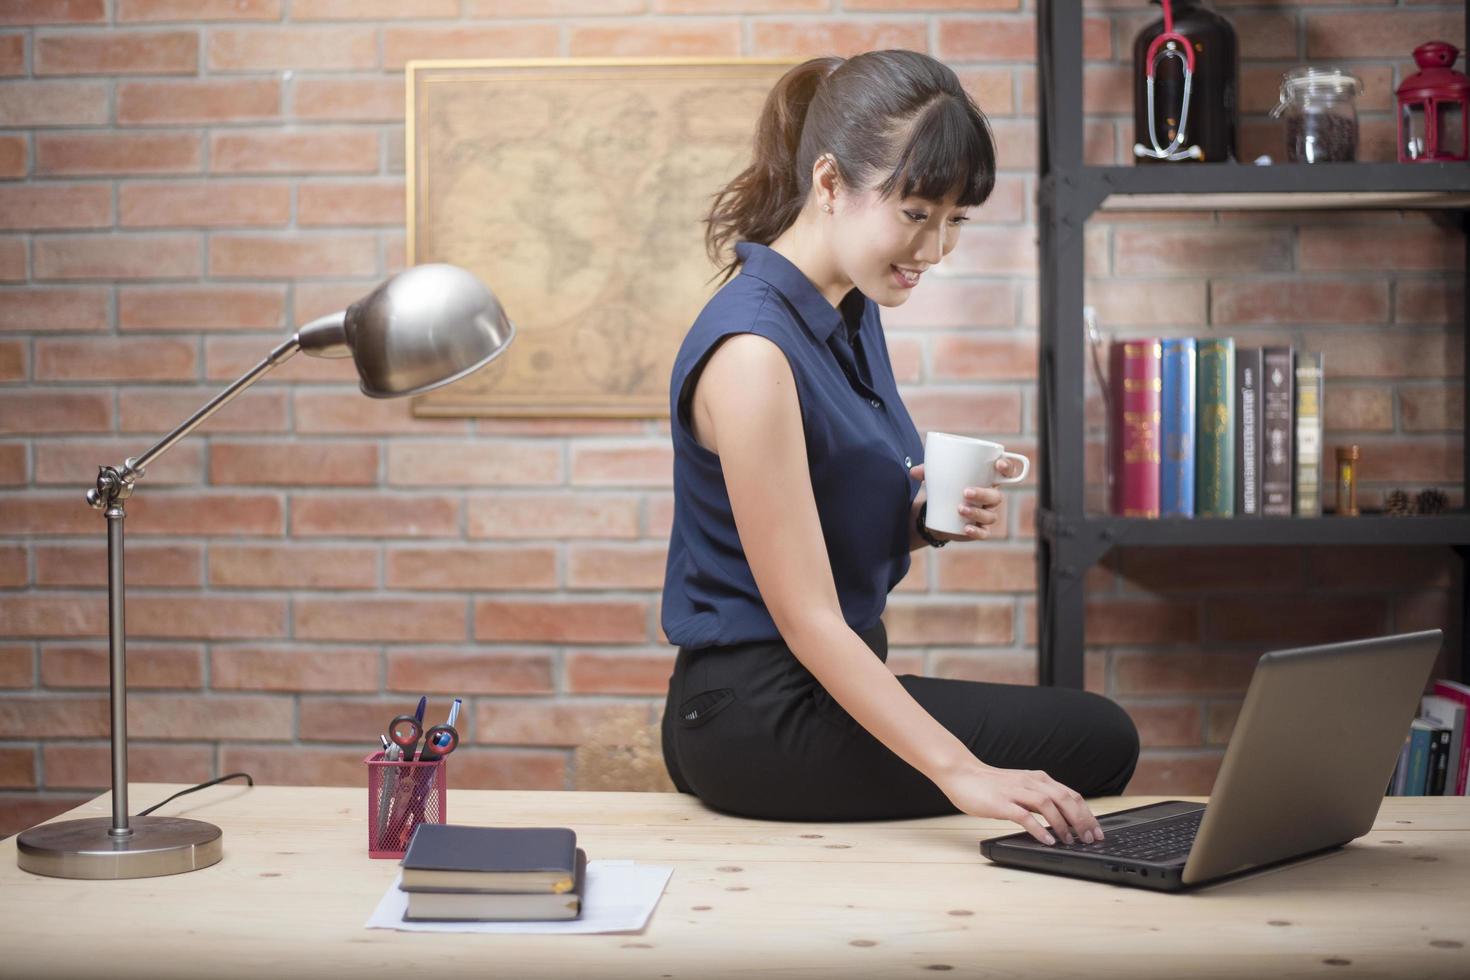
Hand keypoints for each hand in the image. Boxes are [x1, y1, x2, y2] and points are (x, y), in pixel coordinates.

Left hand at [908, 461, 1016, 540]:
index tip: (998, 465)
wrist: (938, 513)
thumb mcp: (936, 478)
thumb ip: (927, 472)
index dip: (1007, 468)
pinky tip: (966, 528)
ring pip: (990, 515)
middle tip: (965, 492)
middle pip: (996, 496)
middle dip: (983, 494)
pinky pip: (983, 533)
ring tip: (959, 509)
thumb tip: (913, 472)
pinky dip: (976, 531)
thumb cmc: (944, 488)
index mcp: (987, 480)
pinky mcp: (979, 530)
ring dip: (976, 512)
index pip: (1006, 472)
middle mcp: (991, 498)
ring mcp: (986, 515)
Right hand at [937, 759, 1104, 845]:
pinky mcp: (1001, 803)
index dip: (1087, 813)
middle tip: (1090, 839)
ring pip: (1048, 805)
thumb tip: (1060, 818)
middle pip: (1065, 799)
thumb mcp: (1020, 787)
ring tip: (1071, 841)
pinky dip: (1039, 829)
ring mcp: (1016, 792)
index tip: (1097, 831)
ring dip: (1063, 824)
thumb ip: (1038, 799)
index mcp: (1038, 779)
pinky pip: (1025, 816)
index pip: (1070, 795)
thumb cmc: (989, 784)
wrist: (961, 774)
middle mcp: (1030, 782)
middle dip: (1082, 820)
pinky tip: (1047, 841)